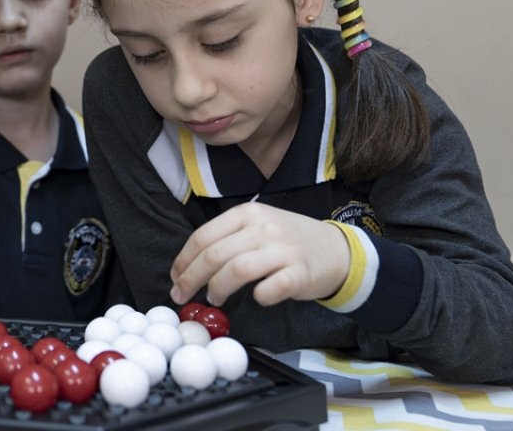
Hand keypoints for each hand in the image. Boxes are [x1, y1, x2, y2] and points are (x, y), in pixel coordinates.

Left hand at [169, 203, 350, 306]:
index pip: (204, 236)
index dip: (184, 260)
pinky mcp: (299, 273)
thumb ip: (229, 239)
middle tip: (182, 295)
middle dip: (191, 278)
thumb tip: (189, 266)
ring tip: (214, 298)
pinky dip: (257, 297)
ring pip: (237, 270)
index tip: (175, 277)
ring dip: (217, 289)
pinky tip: (256, 299)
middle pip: (215, 255)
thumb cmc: (289, 242)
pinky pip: (269, 289)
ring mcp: (283, 250)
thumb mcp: (259, 226)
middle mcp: (264, 227)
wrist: (337, 250)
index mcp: (248, 213)